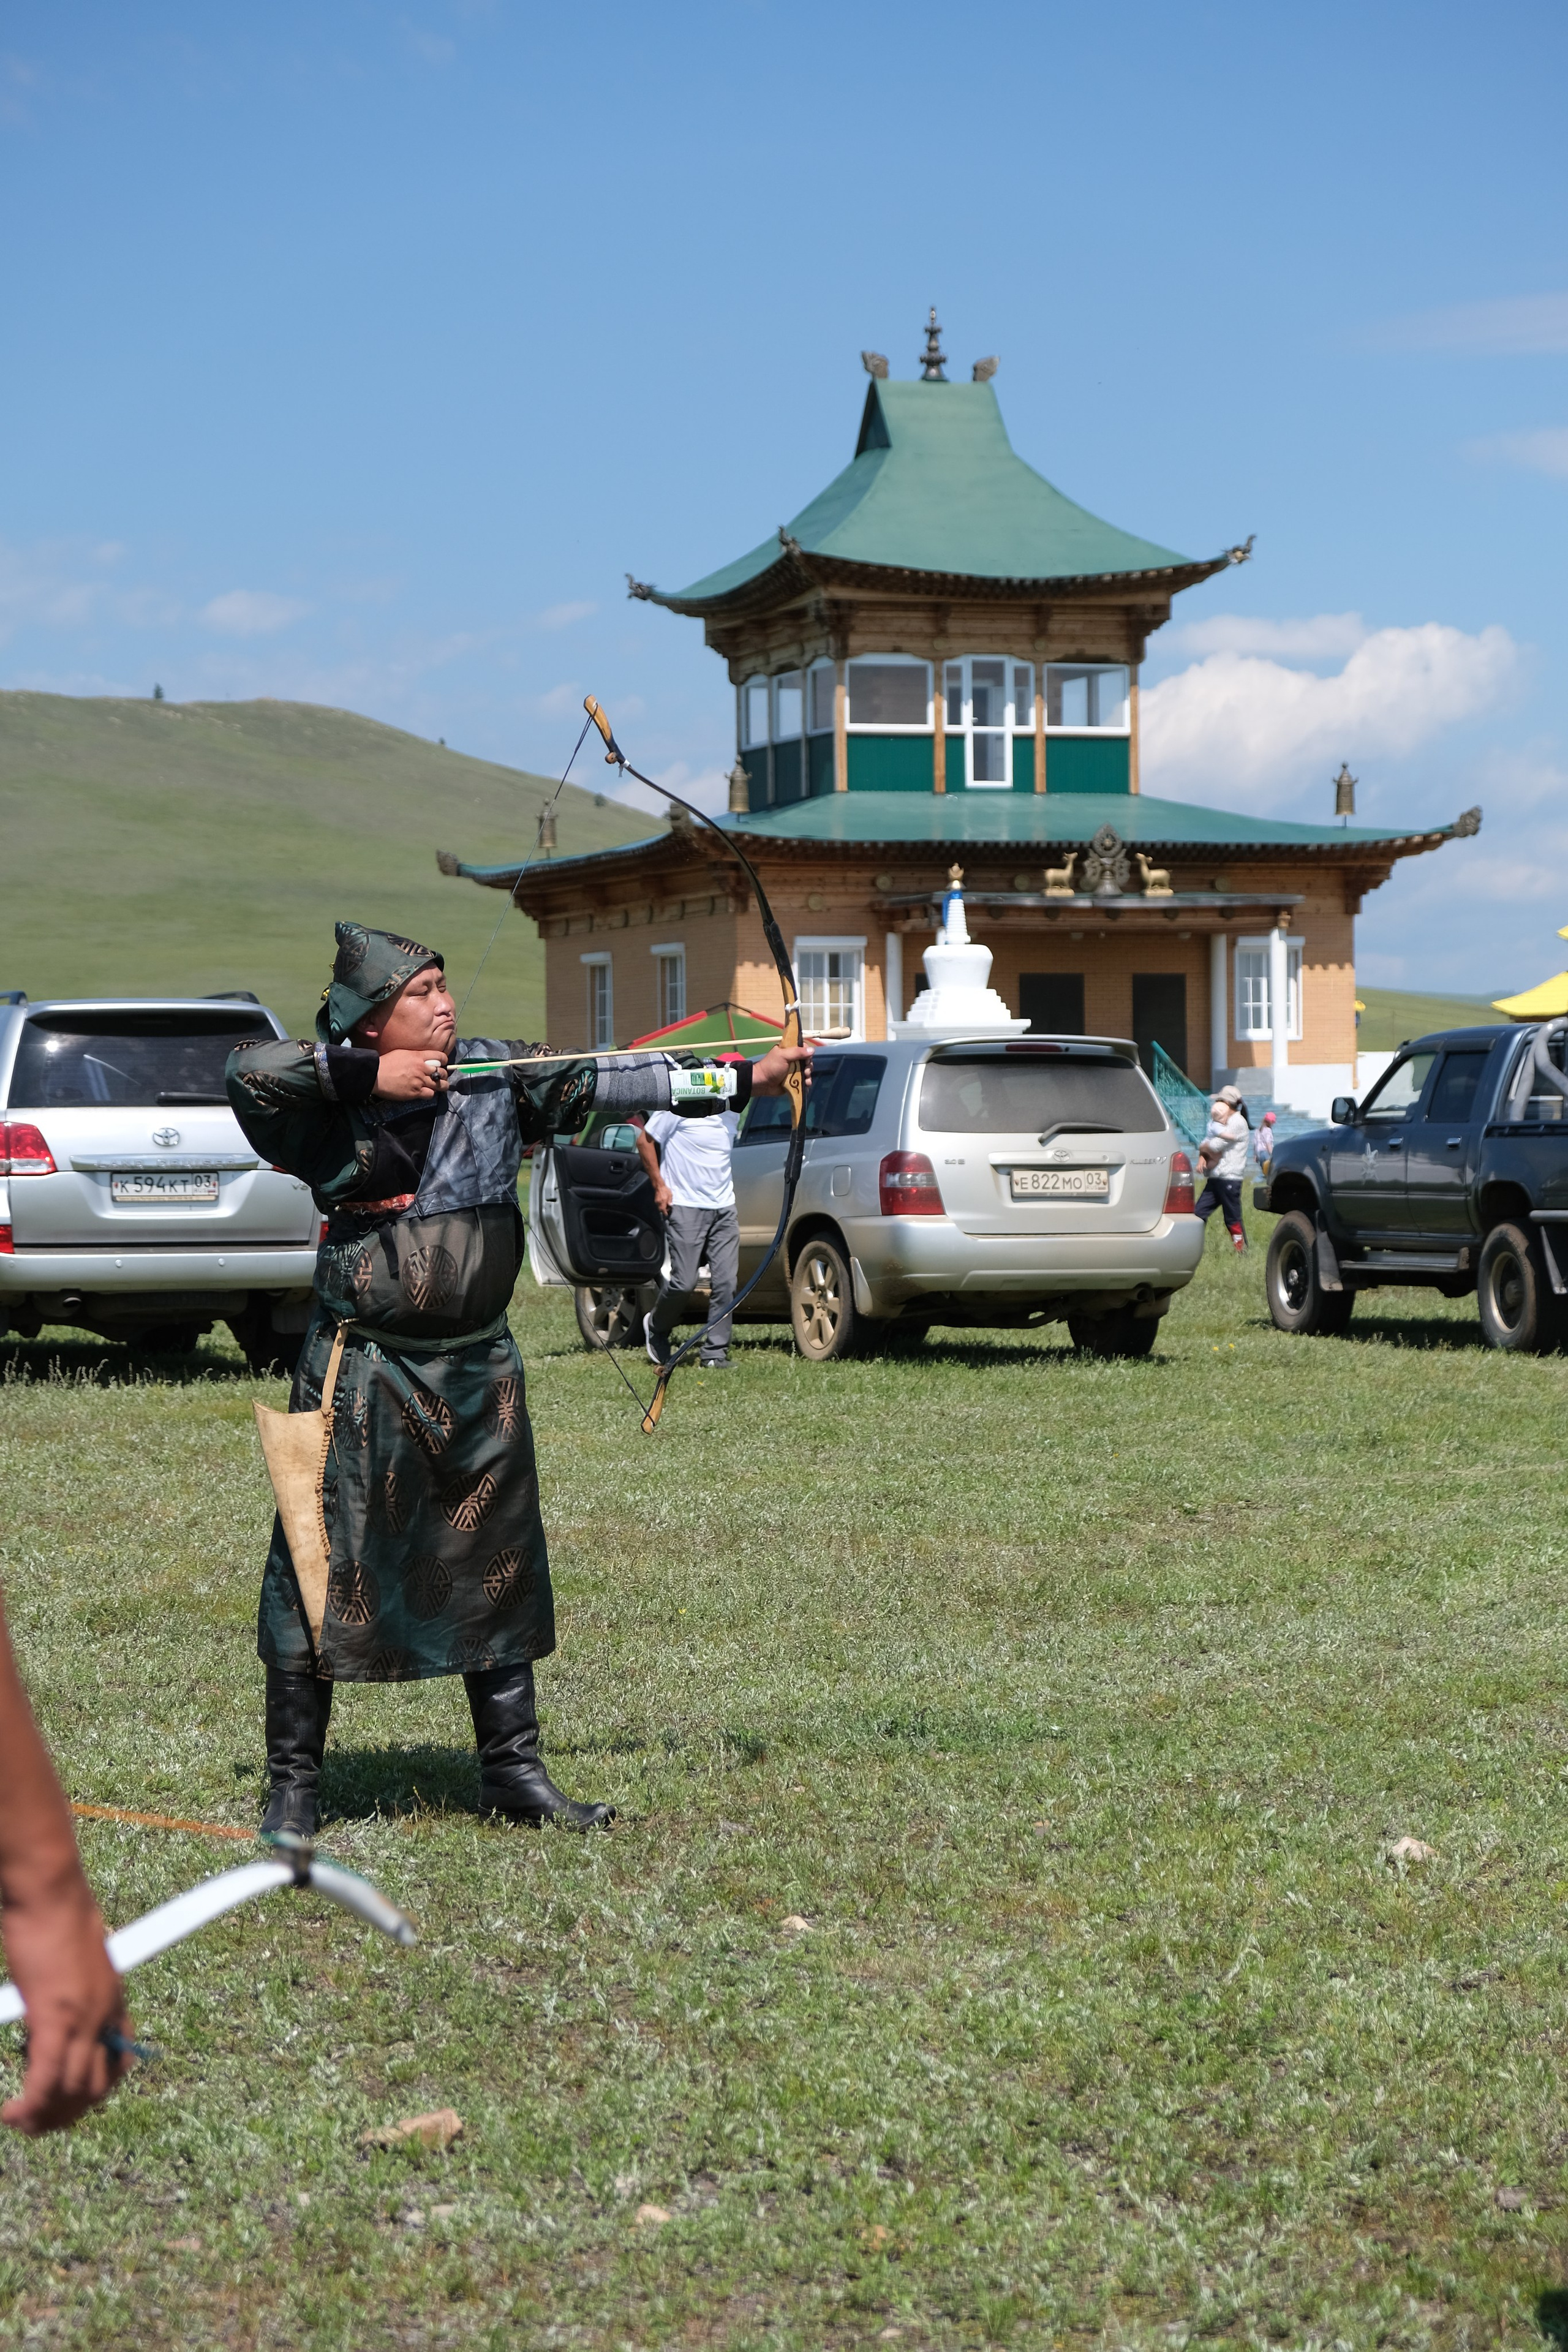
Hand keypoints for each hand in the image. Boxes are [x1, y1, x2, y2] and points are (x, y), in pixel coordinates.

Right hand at [0, 1863, 130, 2135]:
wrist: (50, 1892)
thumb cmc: (58, 1915)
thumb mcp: (75, 1962)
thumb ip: (70, 1994)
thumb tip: (49, 2019)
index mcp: (115, 1998)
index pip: (122, 2059)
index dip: (98, 2088)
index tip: (70, 2098)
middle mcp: (105, 2012)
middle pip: (98, 2085)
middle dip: (70, 2112)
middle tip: (39, 2121)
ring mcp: (83, 2017)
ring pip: (74, 2089)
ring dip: (47, 2115)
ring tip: (22, 2121)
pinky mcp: (55, 2015)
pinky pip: (48, 2077)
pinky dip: (31, 2104)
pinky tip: (12, 2113)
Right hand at [372, 1050, 448, 1101]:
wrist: (376, 1075)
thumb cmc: (387, 1063)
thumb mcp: (403, 1053)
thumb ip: (417, 1056)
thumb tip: (424, 1059)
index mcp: (419, 1056)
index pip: (441, 1057)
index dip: (444, 1061)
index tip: (442, 1064)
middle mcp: (422, 1068)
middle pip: (443, 1073)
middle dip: (443, 1075)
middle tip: (439, 1077)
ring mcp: (419, 1081)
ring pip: (440, 1085)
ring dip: (440, 1086)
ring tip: (437, 1086)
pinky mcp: (415, 1092)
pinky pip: (430, 1094)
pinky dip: (430, 1093)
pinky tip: (425, 1091)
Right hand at [653, 1179, 672, 1215]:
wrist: (659, 1186)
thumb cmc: (665, 1190)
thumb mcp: (670, 1195)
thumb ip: (670, 1201)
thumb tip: (670, 1205)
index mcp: (663, 1202)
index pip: (663, 1210)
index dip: (665, 1213)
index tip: (666, 1214)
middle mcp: (659, 1202)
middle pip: (660, 1210)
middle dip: (664, 1210)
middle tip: (668, 1208)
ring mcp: (656, 1201)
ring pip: (659, 1207)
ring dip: (662, 1208)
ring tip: (666, 1205)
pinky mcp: (655, 1200)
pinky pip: (658, 1205)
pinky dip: (660, 1205)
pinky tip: (663, 1203)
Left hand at [750, 1042, 813, 1096]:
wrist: (763, 1083)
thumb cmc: (771, 1067)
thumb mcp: (783, 1056)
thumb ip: (797, 1052)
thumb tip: (812, 1050)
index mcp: (789, 1050)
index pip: (803, 1048)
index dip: (807, 1053)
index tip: (806, 1059)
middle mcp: (792, 1060)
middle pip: (807, 1060)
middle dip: (808, 1066)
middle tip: (805, 1071)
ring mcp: (794, 1071)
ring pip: (806, 1071)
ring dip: (808, 1076)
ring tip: (806, 1080)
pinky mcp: (794, 1080)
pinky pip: (803, 1081)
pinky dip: (806, 1083)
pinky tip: (806, 1085)